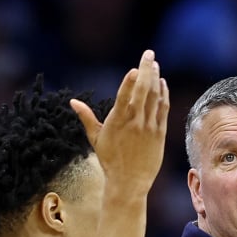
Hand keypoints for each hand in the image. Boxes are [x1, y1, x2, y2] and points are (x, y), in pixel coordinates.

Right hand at [71, 49, 168, 199]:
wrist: (129, 181)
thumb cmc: (110, 160)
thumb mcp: (95, 138)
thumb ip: (87, 117)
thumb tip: (72, 102)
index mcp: (117, 121)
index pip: (125, 96)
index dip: (130, 81)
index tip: (135, 68)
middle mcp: (135, 122)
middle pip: (143, 91)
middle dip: (147, 70)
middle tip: (149, 54)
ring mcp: (149, 127)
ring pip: (155, 97)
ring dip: (156, 79)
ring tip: (155, 65)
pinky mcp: (160, 133)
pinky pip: (163, 109)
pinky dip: (163, 95)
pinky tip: (162, 84)